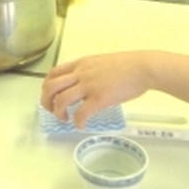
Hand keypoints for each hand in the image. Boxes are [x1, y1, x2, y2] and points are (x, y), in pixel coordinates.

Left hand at [41, 51, 188, 129]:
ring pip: (61, 99)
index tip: (50, 97)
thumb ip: (89, 70)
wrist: (142, 67)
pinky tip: (81, 126)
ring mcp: (89, 85)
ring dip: (58, 112)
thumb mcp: (101, 62)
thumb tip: (84, 82)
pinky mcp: (100, 98)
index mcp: (81, 64)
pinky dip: (77, 122)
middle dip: (46, 101)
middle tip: (52, 111)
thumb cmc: (127, 65)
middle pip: (51, 86)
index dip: (47, 86)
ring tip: (65, 119)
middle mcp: (81, 73)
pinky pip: (81, 113)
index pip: (53, 72)